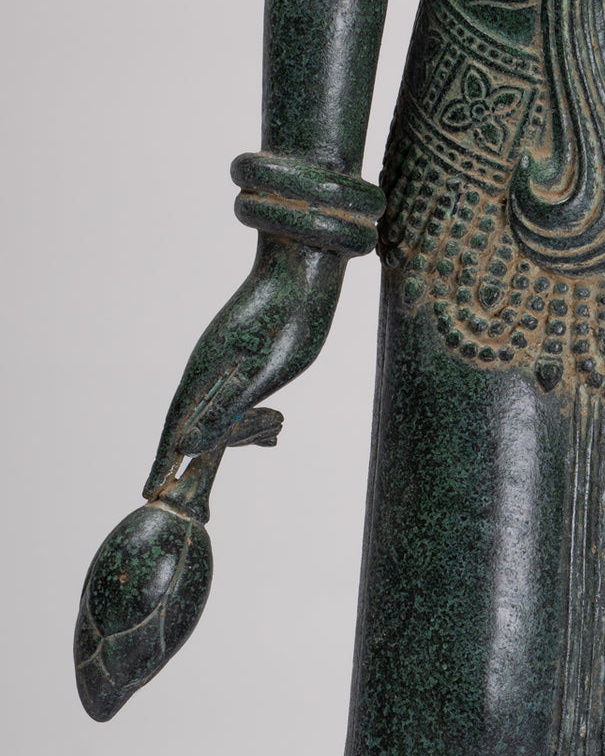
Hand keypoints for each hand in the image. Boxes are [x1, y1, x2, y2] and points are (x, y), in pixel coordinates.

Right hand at [143, 234, 343, 498]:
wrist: (307, 265)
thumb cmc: (285, 316)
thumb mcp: (256, 371)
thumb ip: (220, 409)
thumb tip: (185, 449)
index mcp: (206, 373)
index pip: (177, 426)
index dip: (163, 460)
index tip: (147, 490)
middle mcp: (214, 367)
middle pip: (199, 422)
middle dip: (200, 452)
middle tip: (193, 484)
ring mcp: (234, 360)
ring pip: (225, 409)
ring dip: (240, 433)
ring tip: (267, 442)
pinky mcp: (257, 354)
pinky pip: (245, 395)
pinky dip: (255, 420)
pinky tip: (275, 432)